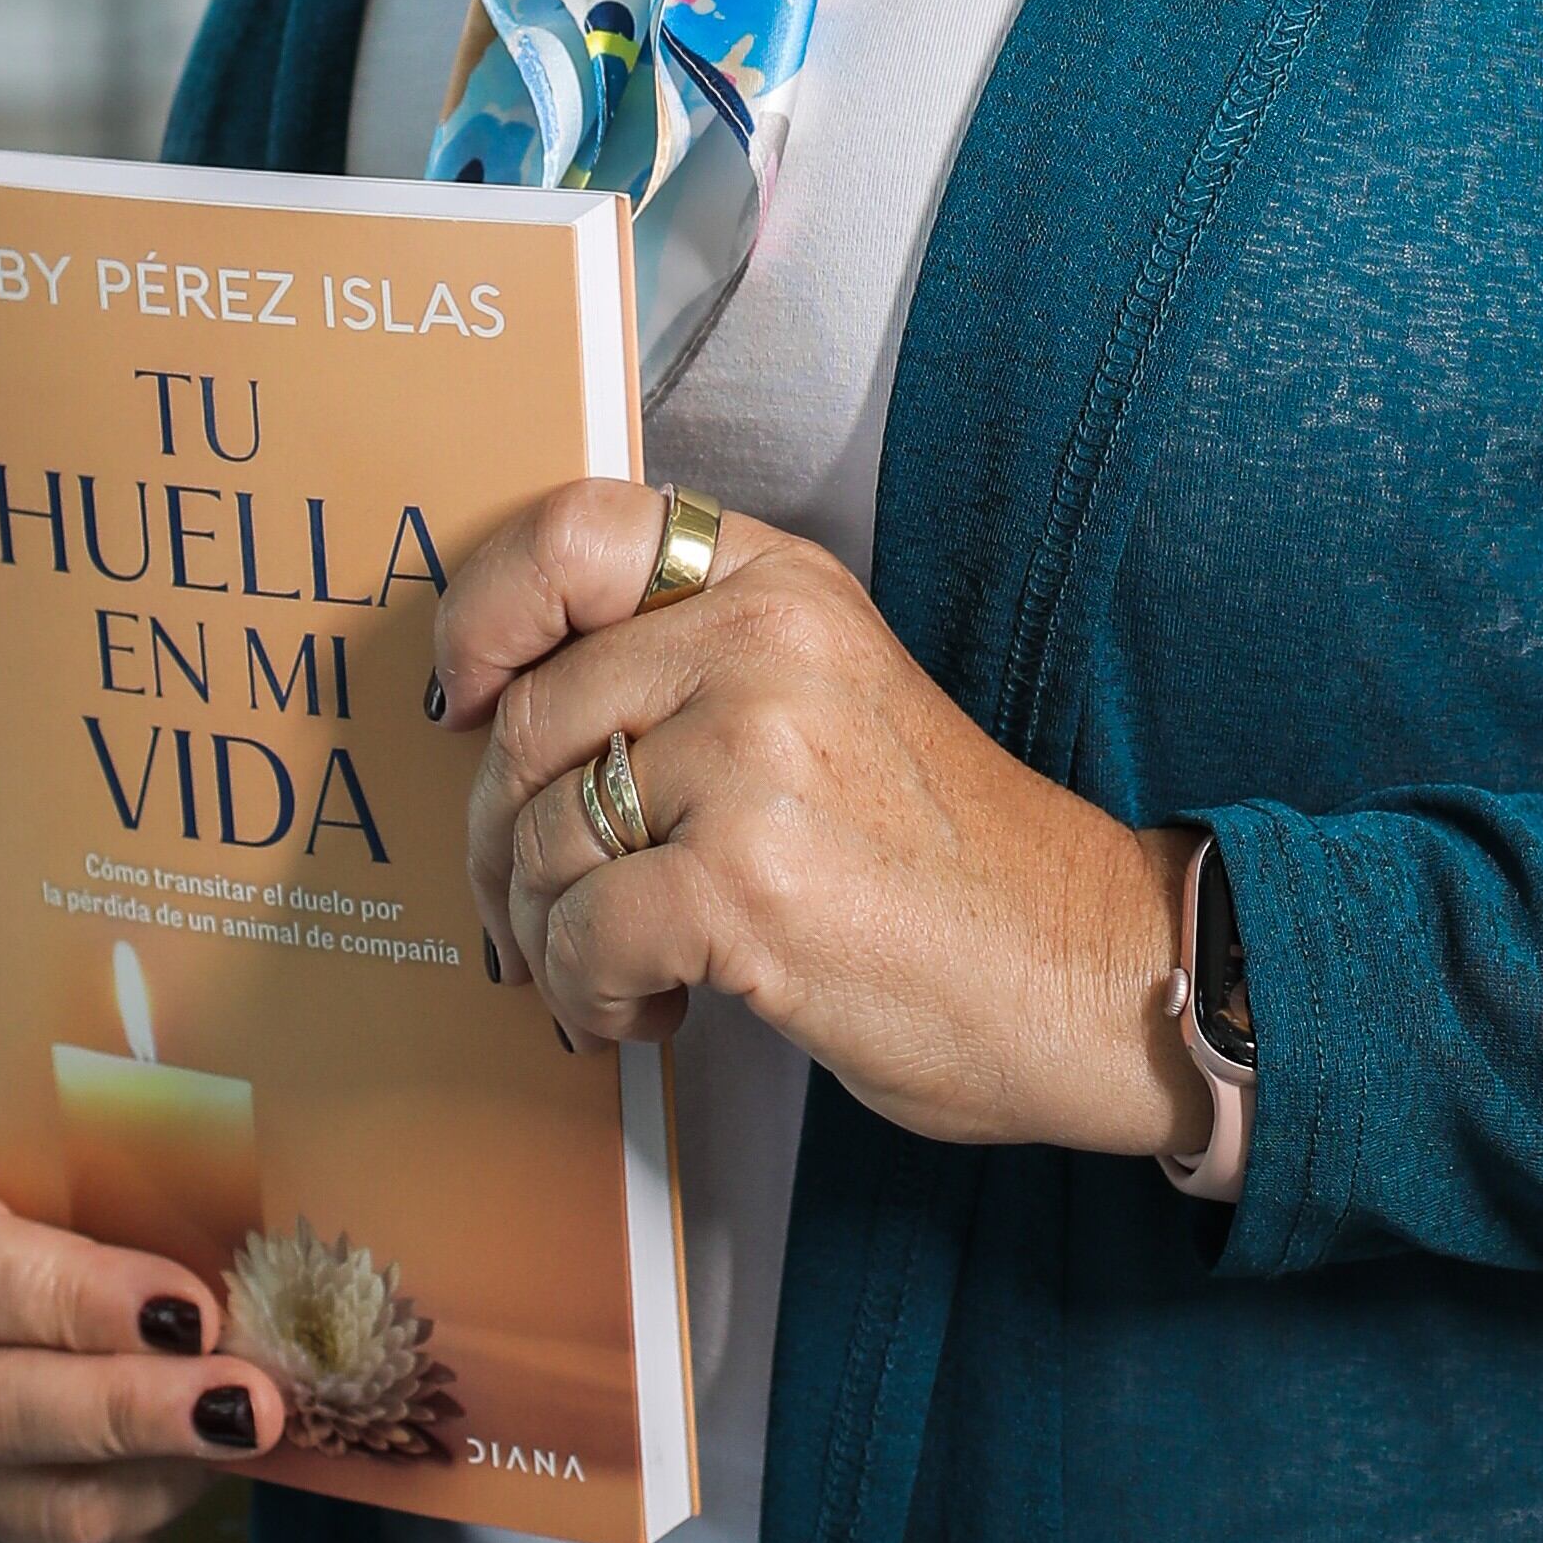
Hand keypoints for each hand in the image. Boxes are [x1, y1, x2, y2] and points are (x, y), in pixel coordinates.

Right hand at [0, 1133, 285, 1542]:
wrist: (34, 1220)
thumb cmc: (71, 1151)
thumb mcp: (79, 1116)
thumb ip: (137, 1139)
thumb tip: (250, 1197)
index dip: (73, 1298)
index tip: (190, 1309)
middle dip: (126, 1407)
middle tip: (248, 1402)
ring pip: (12, 1494)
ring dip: (145, 1476)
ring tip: (248, 1436)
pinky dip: (134, 1518)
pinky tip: (204, 1469)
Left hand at [436, 483, 1210, 1162]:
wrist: (1078, 970)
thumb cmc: (938, 860)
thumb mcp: (828, 696)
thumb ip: (692, 670)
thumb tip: (499, 721)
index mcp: (780, 582)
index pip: (574, 530)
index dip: (484, 610)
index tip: (464, 699)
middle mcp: (764, 645)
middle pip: (529, 718)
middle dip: (500, 841)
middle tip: (537, 912)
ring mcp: (754, 759)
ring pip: (541, 839)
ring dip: (546, 939)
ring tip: (619, 973)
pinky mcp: (746, 884)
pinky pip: (580, 938)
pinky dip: (590, 997)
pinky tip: (652, 1011)